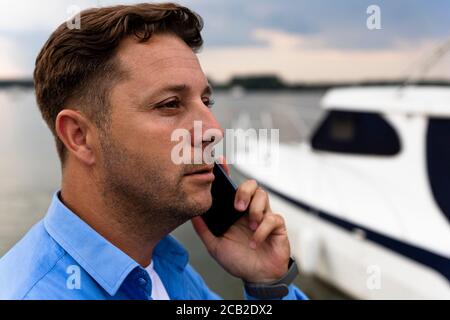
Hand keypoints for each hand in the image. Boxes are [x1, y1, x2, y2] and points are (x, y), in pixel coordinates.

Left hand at [191, 159, 290, 282]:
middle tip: (237, 208)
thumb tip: (192, 214)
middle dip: (244, 191)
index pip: (231, 188)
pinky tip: (255, 242)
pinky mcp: (277, 226)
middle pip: (251, 185)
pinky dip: (262, 230)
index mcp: (234, 212)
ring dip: (255, 210)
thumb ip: (204, 230)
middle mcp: (249, 210)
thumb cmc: (238, 260)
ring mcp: (264, 216)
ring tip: (249, 225)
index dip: (226, 173)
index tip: (220, 162)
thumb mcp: (215, 246)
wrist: (258, 277)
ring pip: (263, 196)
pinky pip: (273, 218)